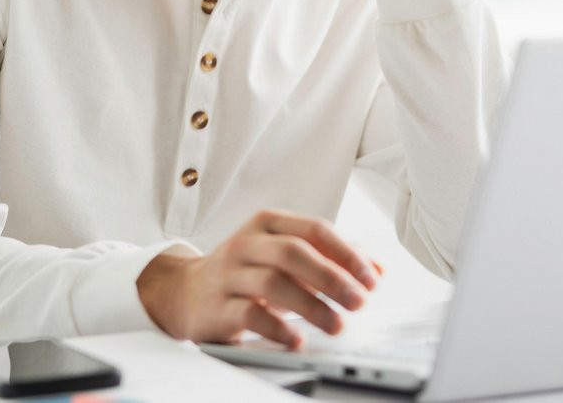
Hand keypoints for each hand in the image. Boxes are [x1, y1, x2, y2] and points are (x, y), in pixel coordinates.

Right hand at [136, 209, 380, 348]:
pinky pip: (248, 315)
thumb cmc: (246, 271)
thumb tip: (376, 269)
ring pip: (273, 283)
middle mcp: (246, 243)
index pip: (314, 229)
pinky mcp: (215, 306)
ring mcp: (228, 274)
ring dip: (311, 306)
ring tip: (336, 325)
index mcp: (267, 223)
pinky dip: (277, 328)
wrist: (185, 291)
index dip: (347, 254)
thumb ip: (329, 257)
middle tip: (358, 302)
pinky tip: (297, 339)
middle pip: (294, 252)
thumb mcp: (283, 254)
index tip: (371, 279)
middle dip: (332, 278)